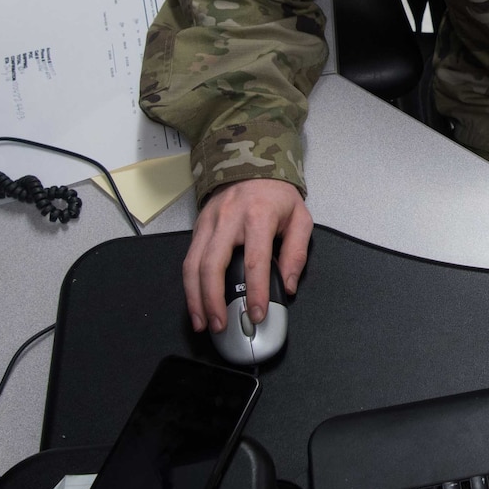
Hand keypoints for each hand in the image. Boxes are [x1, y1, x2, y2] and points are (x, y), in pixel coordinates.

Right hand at [182, 178, 312, 333]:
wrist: (250, 163)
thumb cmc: (277, 195)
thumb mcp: (300, 218)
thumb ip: (296, 253)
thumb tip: (288, 286)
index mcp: (259, 217)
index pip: (255, 261)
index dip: (256, 291)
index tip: (257, 314)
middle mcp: (229, 220)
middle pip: (213, 265)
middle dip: (214, 300)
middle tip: (221, 325)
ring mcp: (209, 223)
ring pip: (193, 265)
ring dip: (195, 298)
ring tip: (203, 322)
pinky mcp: (197, 228)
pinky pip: (188, 260)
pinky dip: (189, 286)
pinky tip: (195, 304)